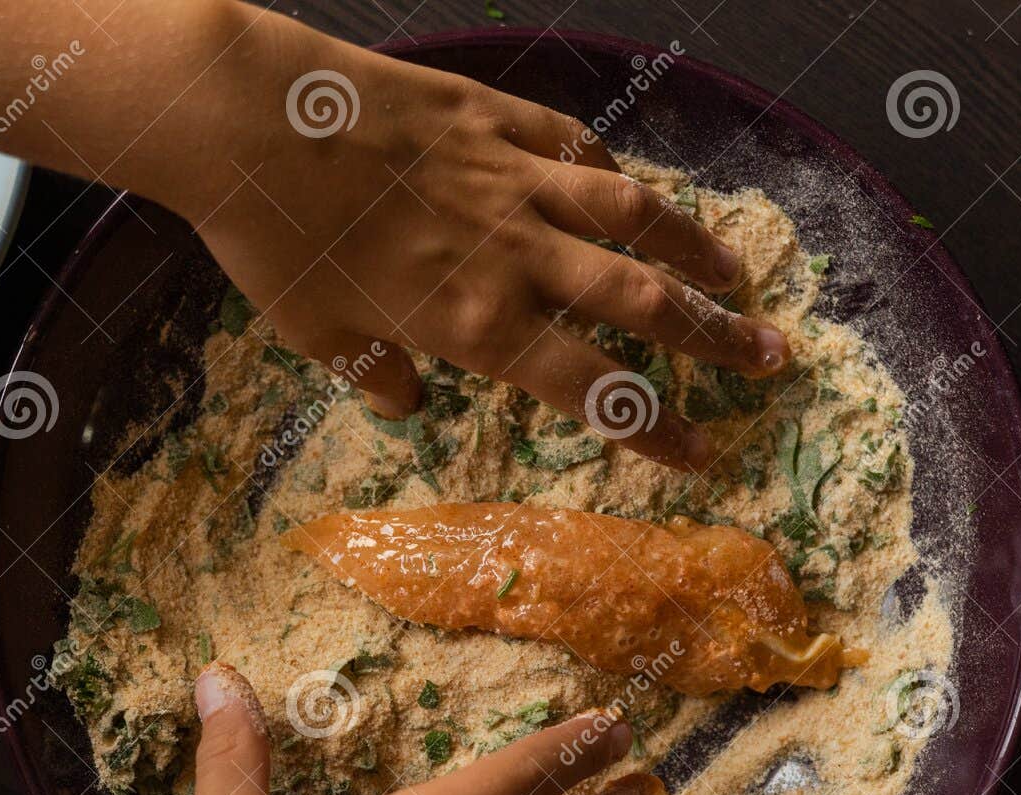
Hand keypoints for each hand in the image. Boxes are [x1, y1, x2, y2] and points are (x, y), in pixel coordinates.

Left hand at [120, 3, 788, 468]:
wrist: (250, 121)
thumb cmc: (275, 240)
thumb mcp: (317, 336)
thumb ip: (376, 374)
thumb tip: (407, 402)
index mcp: (477, 326)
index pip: (593, 391)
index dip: (656, 428)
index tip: (702, 451)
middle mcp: (517, 256)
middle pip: (644, 303)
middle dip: (718, 338)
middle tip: (770, 359)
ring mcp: (516, 179)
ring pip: (635, 215)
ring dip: (695, 249)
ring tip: (738, 274)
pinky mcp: (499, 117)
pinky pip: (577, 147)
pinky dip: (614, 172)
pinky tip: (633, 187)